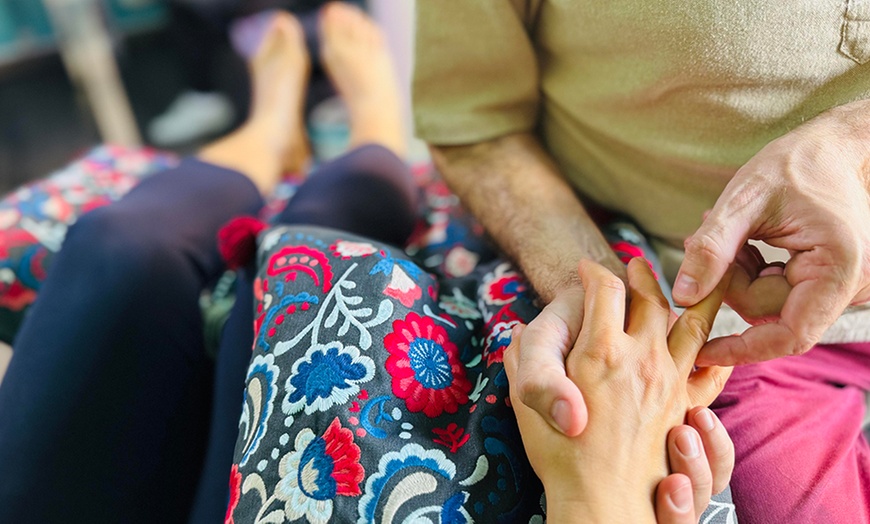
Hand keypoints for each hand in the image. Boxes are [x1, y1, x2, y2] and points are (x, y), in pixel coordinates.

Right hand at [504, 258, 732, 522]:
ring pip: (691, 323)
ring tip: (684, 283)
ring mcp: (670, 381)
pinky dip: (713, 348)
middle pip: (651, 298)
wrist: (599, 501)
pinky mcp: (685, 405)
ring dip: (687, 296)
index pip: (604, 288)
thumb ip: (525, 358)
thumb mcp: (524, 398)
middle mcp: (641, 358)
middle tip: (634, 265)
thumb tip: (524, 330)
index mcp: (599, 350)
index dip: (591, 271)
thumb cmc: (558, 451)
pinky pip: (711, 368)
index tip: (584, 270)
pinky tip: (708, 342)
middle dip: (640, 274)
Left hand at [673, 100, 869, 364]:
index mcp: (837, 270)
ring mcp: (838, 286)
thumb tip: (684, 298)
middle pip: (768, 314)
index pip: (789, 335)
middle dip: (728, 283)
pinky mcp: (824, 280)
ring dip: (737, 274)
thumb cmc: (794, 164)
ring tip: (727, 231)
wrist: (831, 147)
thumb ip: (713, 248)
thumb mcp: (744, 200)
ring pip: (767, 302)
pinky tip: (743, 239)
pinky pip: (776, 290)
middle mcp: (847, 286)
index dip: (741, 348)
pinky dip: (751, 270)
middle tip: (700, 238)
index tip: (699, 351)